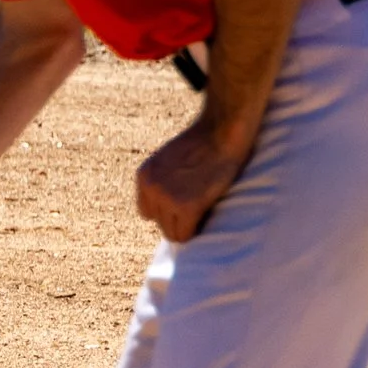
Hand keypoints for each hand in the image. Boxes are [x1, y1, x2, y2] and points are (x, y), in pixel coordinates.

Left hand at [134, 117, 255, 242]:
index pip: (146, 211)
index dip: (167, 210)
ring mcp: (166, 198)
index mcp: (144, 175)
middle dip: (177, 217)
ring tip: (204, 205)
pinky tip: (207, 214)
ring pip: (172, 232)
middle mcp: (151, 187)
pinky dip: (196, 230)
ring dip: (187, 224)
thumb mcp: (170, 160)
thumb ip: (163, 181)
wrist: (223, 131)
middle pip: (158, 223)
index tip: (185, 201)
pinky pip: (184, 235)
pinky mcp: (186, 206)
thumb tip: (166, 208)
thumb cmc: (204, 143)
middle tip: (198, 203)